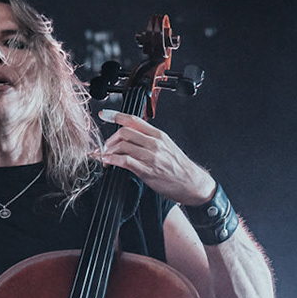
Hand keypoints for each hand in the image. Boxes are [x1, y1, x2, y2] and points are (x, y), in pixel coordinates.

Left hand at [93, 110, 216, 207]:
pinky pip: (125, 161)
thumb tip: (131, 136)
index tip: (105, 115)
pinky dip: (113, 160)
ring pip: (122, 145)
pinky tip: (108, 163)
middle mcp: (154, 143)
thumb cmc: (178, 167)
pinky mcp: (147, 170)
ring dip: (108, 152)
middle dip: (110, 140)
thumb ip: (150, 140)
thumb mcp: (166, 146)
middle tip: (106, 148)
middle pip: (124, 132)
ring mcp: (151, 156)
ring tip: (106, 158)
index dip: (116, 115)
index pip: (134, 120)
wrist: (191, 183)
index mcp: (158, 135)